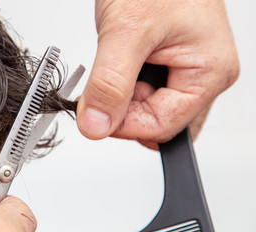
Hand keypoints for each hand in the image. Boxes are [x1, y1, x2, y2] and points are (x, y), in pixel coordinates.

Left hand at [77, 0, 238, 147]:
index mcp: (209, 72)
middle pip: (159, 123)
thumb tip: (97, 126)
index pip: (162, 127)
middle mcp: (205, 76)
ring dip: (126, 97)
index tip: (96, 112)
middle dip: (127, 110)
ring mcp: (189, 72)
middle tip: (111, 79)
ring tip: (122, 60)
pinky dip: (128, 87)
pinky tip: (127, 62)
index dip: (124, 125)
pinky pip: (148, 95)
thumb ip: (110, 84)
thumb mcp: (125, 31)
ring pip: (151, 111)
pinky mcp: (172, 66)